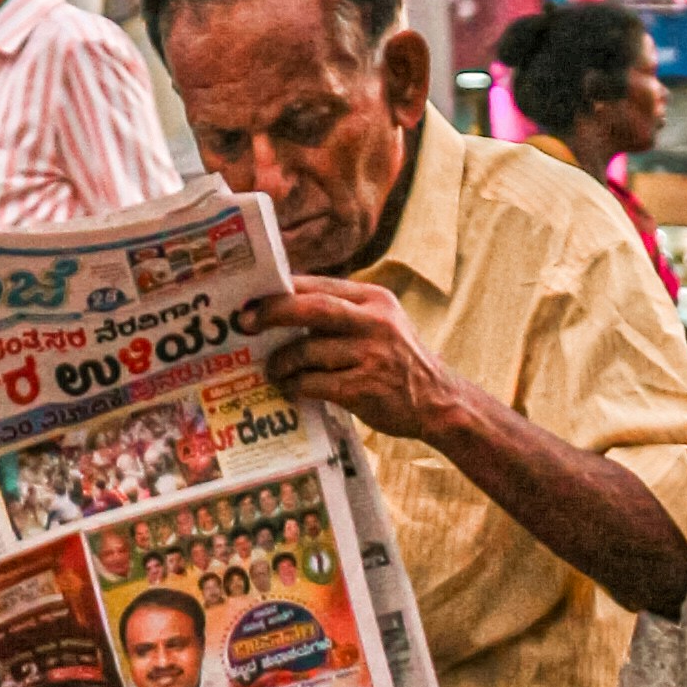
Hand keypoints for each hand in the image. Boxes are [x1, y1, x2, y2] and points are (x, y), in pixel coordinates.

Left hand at [244, 275, 459, 446]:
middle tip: (246, 321)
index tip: (253, 294)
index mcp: (375, 300)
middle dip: (273, 312)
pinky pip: (315, 383)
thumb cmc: (399, 360)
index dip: (284, 288)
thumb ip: (345, 312)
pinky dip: (295, 385)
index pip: (320, 285)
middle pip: (313, 308)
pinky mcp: (365, 388)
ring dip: (282, 360)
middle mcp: (375, 322)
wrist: (439, 402)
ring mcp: (370, 356)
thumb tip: (285, 307)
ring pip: (308, 350)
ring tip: (271, 368)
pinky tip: (289, 388)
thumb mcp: (382, 322)